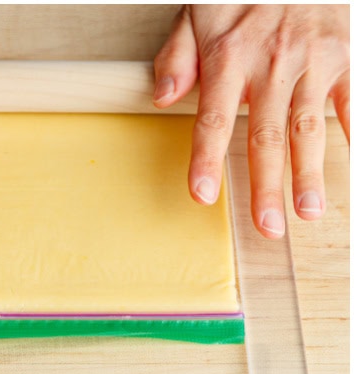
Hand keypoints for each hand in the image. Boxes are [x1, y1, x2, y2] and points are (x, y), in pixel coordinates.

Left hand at [153, 5, 349, 237]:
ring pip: (310, 127)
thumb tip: (162, 99)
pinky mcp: (347, 55)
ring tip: (309, 212)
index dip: (207, 159)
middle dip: (265, 184)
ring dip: (310, 174)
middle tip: (267, 226)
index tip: (203, 195)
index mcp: (228, 56)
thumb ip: (177, 57)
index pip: (214, 118)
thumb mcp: (197, 13)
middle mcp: (271, 63)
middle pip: (266, 135)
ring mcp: (313, 61)